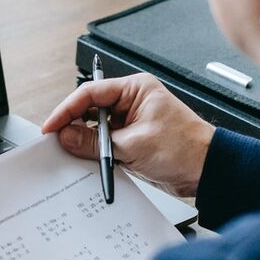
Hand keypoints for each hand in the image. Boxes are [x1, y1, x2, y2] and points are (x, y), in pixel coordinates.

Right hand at [41, 73, 213, 196]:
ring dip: (84, 140)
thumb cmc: (186, 148)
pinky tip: (87, 160)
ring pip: (95, 127)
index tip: (52, 125)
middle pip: (90, 109)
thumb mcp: (135, 146)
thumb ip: (96, 142)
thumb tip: (67, 137)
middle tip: (57, 141)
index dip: (67, 109)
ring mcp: (130, 122)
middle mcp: (132, 102)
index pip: (91, 93)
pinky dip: (95, 152)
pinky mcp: (131, 140)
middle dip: (73, 125)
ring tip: (71, 152)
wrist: (207, 170)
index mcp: (135, 89)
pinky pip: (105, 143)